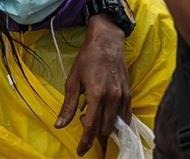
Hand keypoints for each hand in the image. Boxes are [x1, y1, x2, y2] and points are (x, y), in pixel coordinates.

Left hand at [56, 14, 129, 155]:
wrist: (107, 41)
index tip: (80, 151)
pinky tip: (108, 116)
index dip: (85, 142)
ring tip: (93, 113)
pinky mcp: (129, 94)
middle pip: (104, 129)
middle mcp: (113, 98)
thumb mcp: (73, 80)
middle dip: (93, 132)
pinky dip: (116, 121)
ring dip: (104, 126)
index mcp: (97, 95)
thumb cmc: (87, 58)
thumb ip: (68, 105)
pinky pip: (126, 116)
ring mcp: (123, 97)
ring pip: (116, 124)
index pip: (91, 127)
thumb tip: (59, 125)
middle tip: (82, 118)